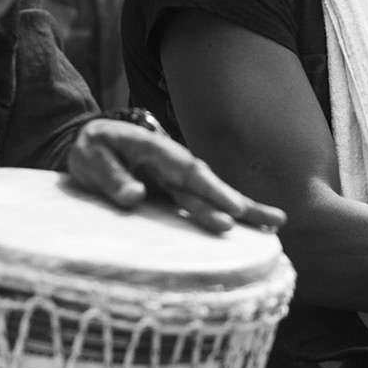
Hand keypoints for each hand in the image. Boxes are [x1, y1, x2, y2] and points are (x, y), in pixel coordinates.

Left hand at [67, 118, 285, 234]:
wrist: (92, 141)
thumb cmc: (92, 149)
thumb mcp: (91, 158)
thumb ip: (111, 177)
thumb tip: (136, 198)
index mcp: (155, 150)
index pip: (188, 171)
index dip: (211, 192)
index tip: (232, 211)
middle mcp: (173, 164)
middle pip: (210, 184)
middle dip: (238, 202)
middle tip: (268, 221)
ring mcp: (176, 179)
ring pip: (212, 195)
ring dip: (243, 209)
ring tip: (275, 223)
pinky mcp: (175, 193)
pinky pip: (203, 204)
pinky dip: (227, 212)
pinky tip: (249, 225)